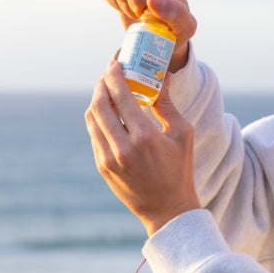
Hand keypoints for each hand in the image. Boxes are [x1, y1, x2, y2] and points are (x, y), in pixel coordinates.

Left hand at [85, 60, 200, 235]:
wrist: (168, 209)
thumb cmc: (180, 170)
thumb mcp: (182, 135)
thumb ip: (168, 104)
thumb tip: (163, 77)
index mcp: (144, 136)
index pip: (120, 95)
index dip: (114, 74)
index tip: (115, 63)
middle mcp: (122, 147)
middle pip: (99, 104)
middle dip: (101, 84)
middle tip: (109, 75)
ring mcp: (108, 158)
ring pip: (92, 119)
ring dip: (97, 101)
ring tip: (107, 92)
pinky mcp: (102, 167)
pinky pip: (94, 135)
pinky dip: (99, 120)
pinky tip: (109, 115)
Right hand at [96, 0, 196, 72]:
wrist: (163, 25)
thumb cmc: (176, 27)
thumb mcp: (183, 28)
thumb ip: (175, 15)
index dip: (138, 11)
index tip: (153, 16)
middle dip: (128, 9)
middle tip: (144, 14)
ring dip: (119, 4)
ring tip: (137, 7)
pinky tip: (126, 0)